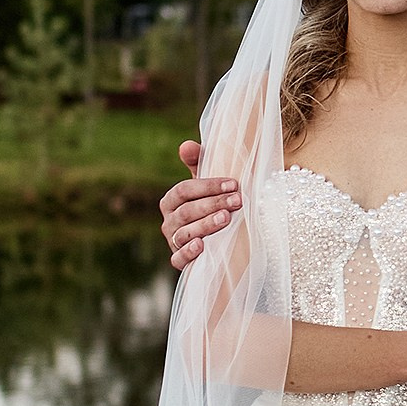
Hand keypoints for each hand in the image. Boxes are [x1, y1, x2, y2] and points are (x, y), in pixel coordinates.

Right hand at [161, 140, 238, 270]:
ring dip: (206, 225)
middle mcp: (169, 221)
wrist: (216, 239)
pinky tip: (201, 246)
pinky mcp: (179, 260)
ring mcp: (173, 241)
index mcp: (172, 200)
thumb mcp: (206, 184)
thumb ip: (198, 162)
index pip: (184, 190)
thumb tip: (186, 145)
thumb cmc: (210, 205)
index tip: (233, 184)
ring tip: (226, 218)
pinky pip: (178, 259)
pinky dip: (188, 253)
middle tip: (237, 201)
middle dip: (213, 204)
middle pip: (187, 211)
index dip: (207, 186)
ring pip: (185, 233)